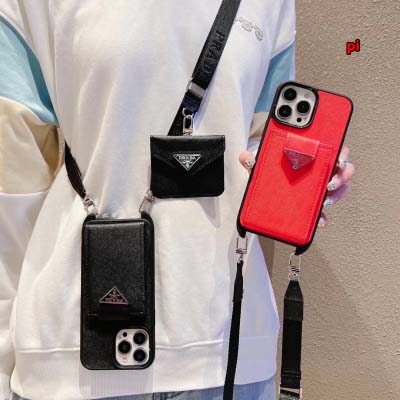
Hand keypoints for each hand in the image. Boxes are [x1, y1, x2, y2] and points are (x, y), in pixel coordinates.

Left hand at [238, 145, 354, 227]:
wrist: (265, 189)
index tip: (337, 159)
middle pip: (343, 170)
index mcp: (312, 155)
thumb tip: (244, 157)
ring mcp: (319, 189)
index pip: (333, 149)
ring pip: (339, 190)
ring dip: (336, 195)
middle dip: (342, 176)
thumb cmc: (271, 172)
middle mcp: (320, 171)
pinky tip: (319, 220)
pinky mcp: (314, 207)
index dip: (340, 153)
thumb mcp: (262, 164)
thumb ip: (254, 160)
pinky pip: (323, 212)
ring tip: (325, 200)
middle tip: (330, 182)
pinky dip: (323, 217)